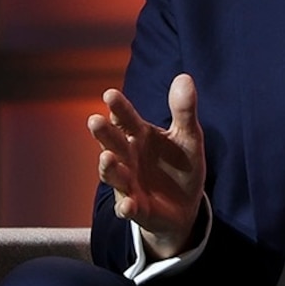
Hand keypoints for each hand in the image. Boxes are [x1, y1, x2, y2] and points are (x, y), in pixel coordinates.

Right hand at [88, 75, 207, 258]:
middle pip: (112, 143)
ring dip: (108, 168)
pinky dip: (127, 207)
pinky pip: (129, 208)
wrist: (185, 205)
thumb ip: (184, 110)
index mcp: (139, 135)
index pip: (125, 118)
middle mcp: (128, 157)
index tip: (110, 94)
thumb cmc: (180, 165)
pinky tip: (128, 205)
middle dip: (104, 133)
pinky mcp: (137, 208)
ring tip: (107, 158)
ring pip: (114, 175)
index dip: (118, 108)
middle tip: (95, 120)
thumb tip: (184, 77)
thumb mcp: (188, 136)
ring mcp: (129, 183)